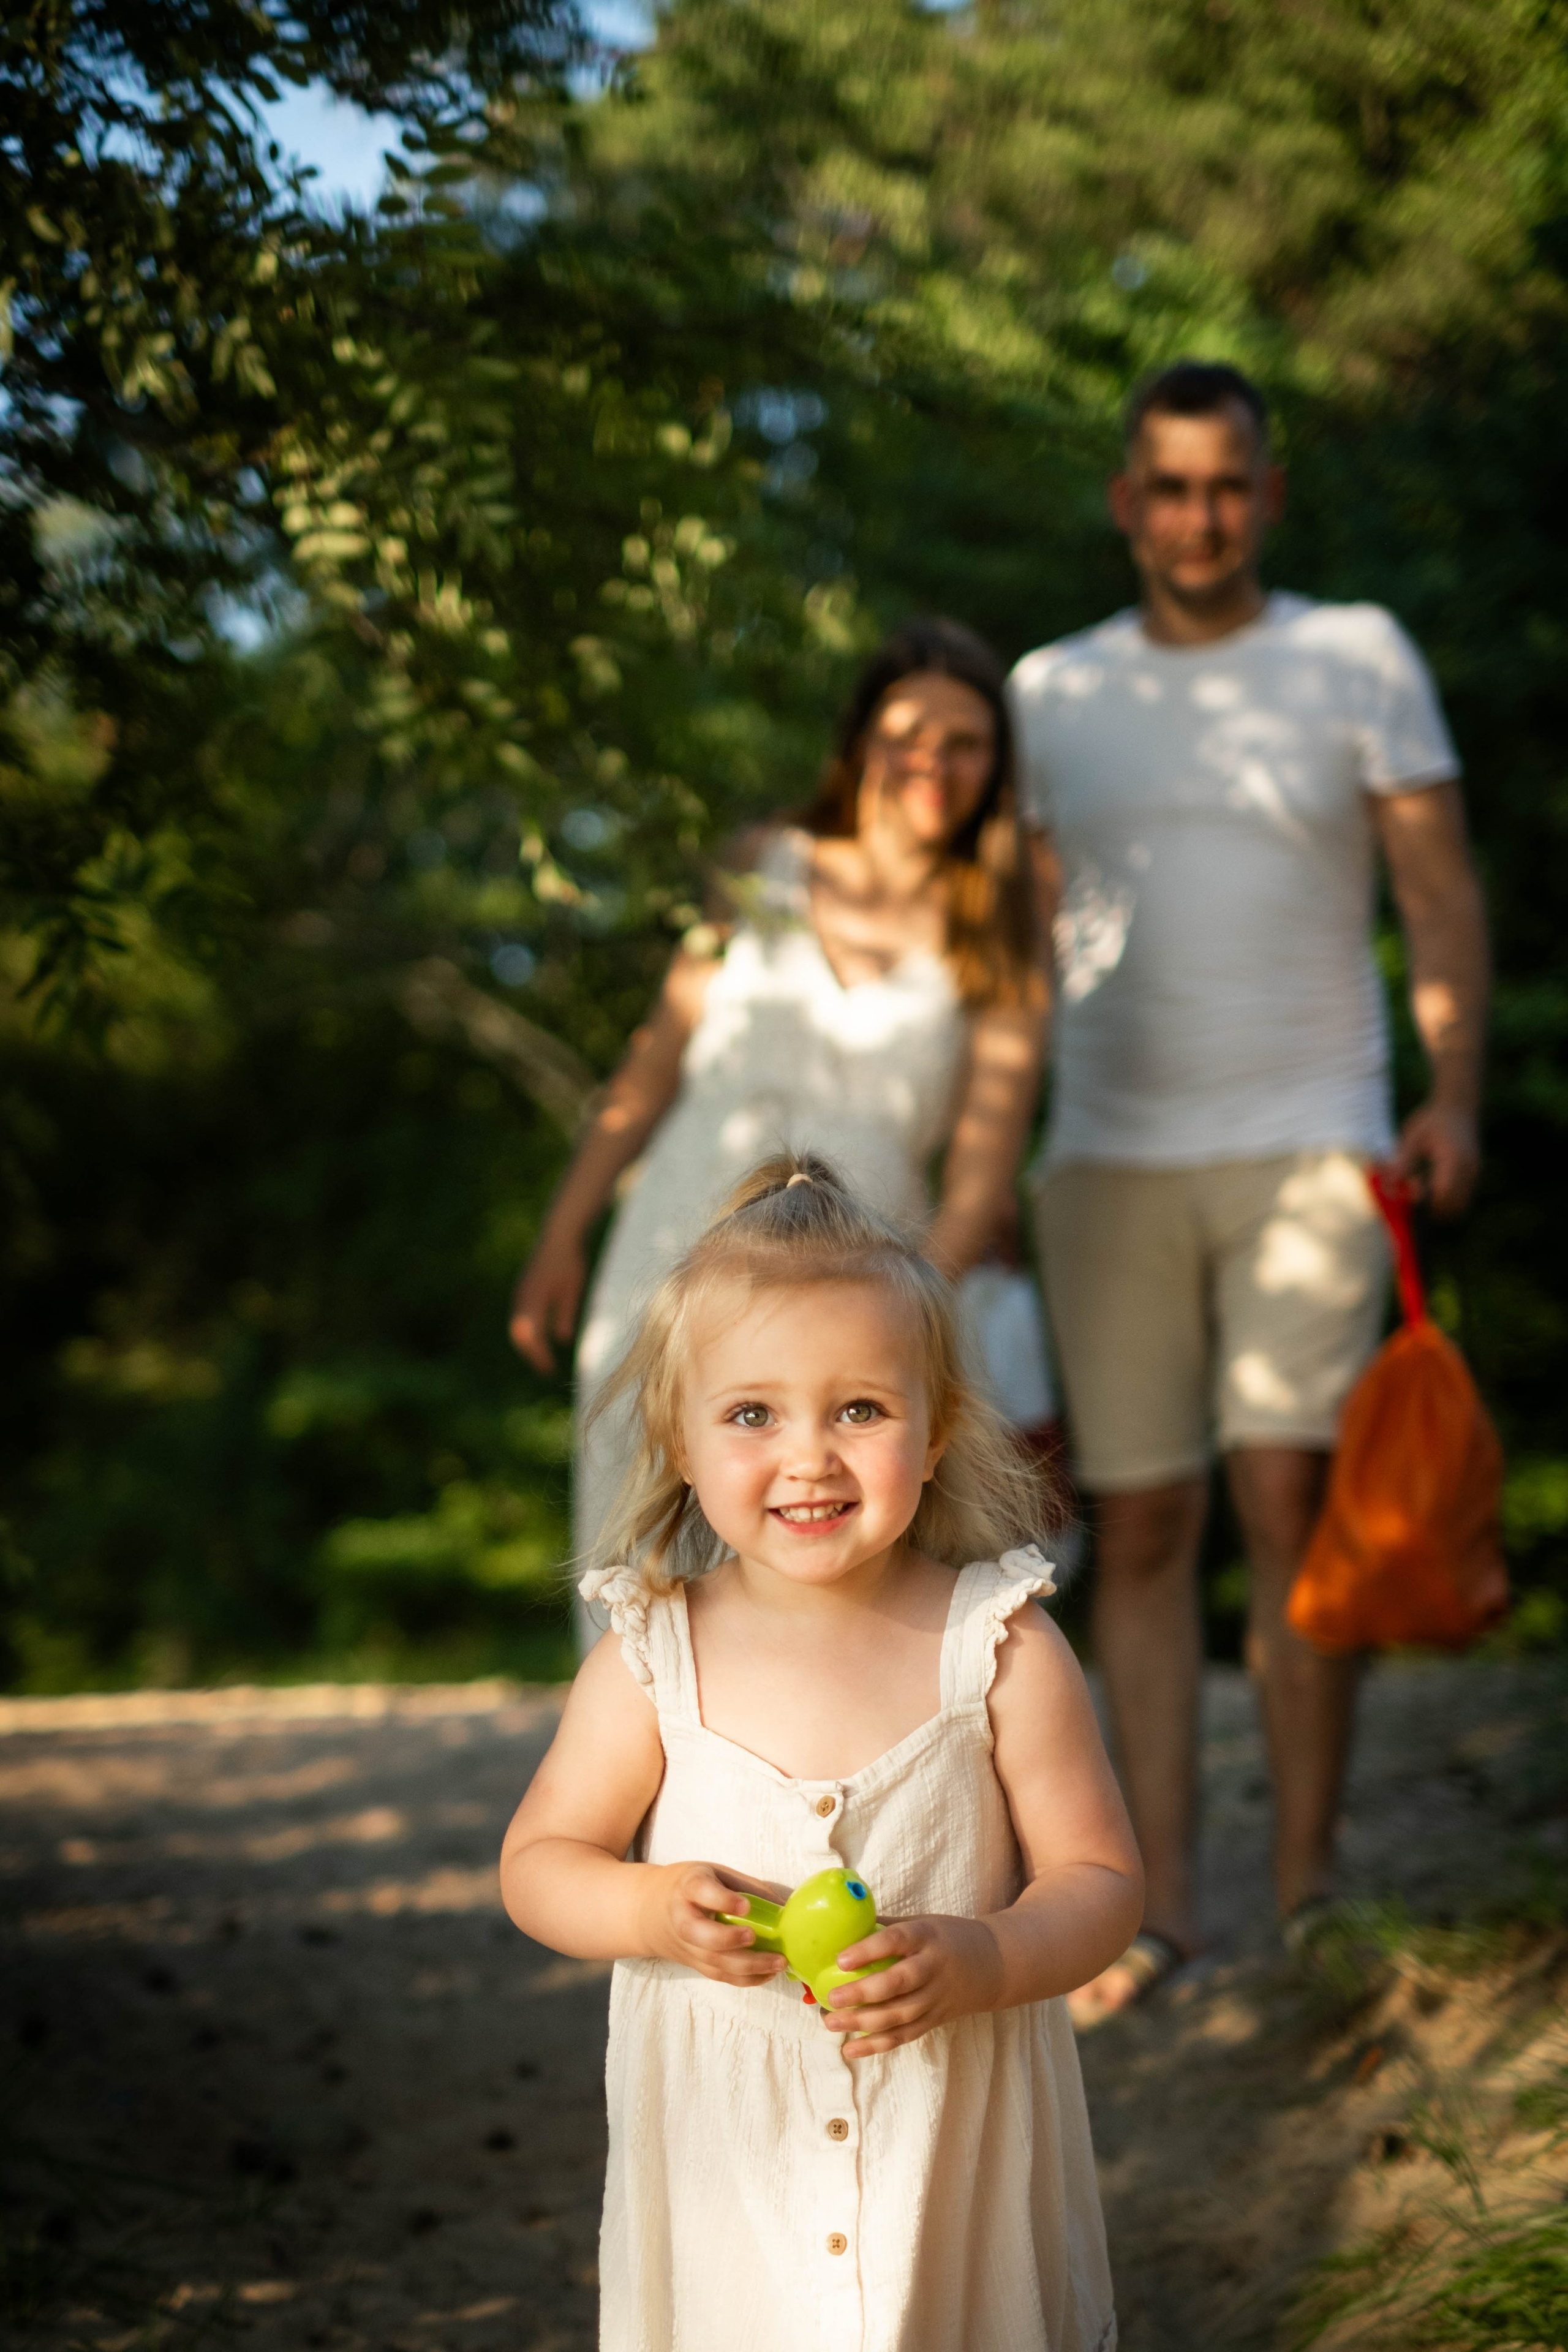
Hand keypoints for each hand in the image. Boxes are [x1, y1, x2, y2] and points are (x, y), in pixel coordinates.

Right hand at [509, 1236, 585, 1370]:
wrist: (557, 1235)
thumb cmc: (569, 1261)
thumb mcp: (572, 1290)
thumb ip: (564, 1314)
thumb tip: (562, 1340)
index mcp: (531, 1301)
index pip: (530, 1338)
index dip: (539, 1356)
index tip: (549, 1370)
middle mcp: (521, 1299)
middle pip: (520, 1336)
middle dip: (532, 1354)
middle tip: (546, 1369)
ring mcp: (519, 1294)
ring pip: (519, 1328)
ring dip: (530, 1343)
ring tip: (544, 1357)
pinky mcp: (523, 1290)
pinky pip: (522, 1318)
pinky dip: (530, 1331)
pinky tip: (543, 1337)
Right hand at [639, 1864, 787, 1988]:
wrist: (650, 1911)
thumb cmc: (691, 1886)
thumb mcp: (714, 1873)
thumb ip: (745, 1886)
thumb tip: (785, 1906)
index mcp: (688, 1886)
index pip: (701, 1891)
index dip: (722, 1900)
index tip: (746, 1906)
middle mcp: (682, 1917)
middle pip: (700, 1934)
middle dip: (728, 1939)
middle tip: (754, 1936)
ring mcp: (687, 1945)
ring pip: (713, 1962)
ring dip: (748, 1966)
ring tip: (778, 1962)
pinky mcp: (695, 1964)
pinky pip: (720, 1976)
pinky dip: (746, 1979)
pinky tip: (768, 1974)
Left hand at [822, 1913, 1003, 2056]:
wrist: (994, 1964)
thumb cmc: (947, 1938)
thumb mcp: (923, 1923)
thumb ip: (887, 1927)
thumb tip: (843, 1926)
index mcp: (927, 1936)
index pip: (898, 1940)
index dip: (870, 1950)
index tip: (841, 1959)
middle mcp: (933, 1968)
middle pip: (898, 1983)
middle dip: (863, 1993)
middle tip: (832, 1998)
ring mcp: (936, 1998)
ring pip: (900, 2015)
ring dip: (864, 2024)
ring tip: (832, 2022)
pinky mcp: (935, 2021)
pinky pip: (905, 2036)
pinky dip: (877, 2045)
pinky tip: (851, 2049)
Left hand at [1393, 1100, 1479, 1217]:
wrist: (1460, 1106)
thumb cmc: (1433, 1119)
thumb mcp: (1413, 1137)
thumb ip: (1403, 1162)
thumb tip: (1390, 1187)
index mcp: (1454, 1159)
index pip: (1443, 1195)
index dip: (1425, 1201)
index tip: (1409, 1189)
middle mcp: (1469, 1170)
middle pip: (1454, 1206)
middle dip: (1433, 1208)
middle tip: (1414, 1190)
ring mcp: (1475, 1173)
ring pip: (1460, 1205)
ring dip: (1441, 1205)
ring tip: (1423, 1184)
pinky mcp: (1475, 1175)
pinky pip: (1463, 1197)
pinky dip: (1448, 1198)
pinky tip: (1433, 1180)